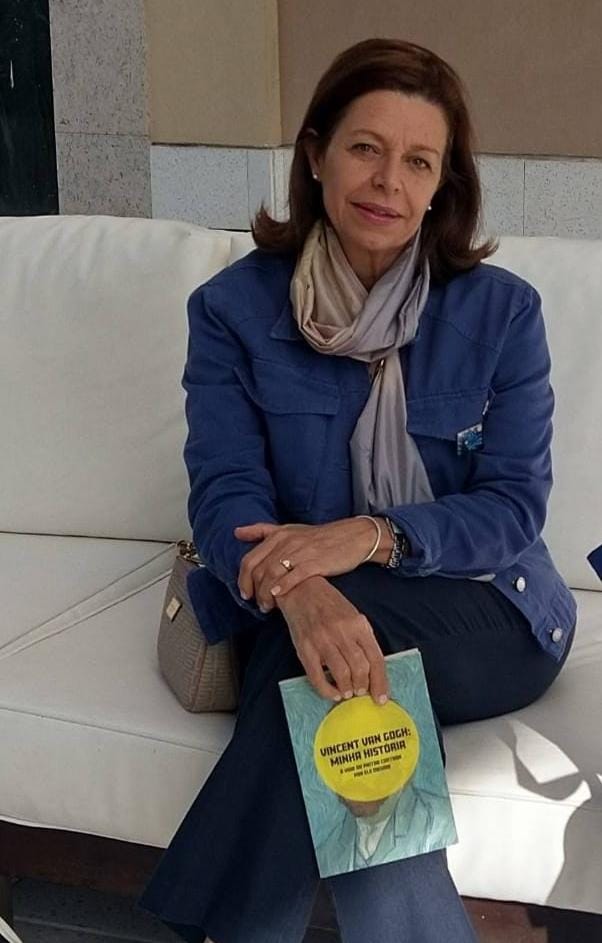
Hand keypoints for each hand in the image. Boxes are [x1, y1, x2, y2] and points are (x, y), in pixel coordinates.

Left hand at [234, 517, 391, 611]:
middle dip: (254, 591)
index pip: (250, 560)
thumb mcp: (289, 529)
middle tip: (258, 605)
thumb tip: (236, 532)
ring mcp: (301, 552)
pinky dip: (283, 588)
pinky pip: (293, 577)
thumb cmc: (319, 537)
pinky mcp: (316, 563)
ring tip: (268, 607)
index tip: (245, 594)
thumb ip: (262, 531)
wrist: (352, 537)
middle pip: (258, 571)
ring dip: (266, 595)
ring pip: (272, 576)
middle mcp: (286, 542)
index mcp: (278, 535)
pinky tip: (279, 598)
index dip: (243, 580)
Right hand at [276, 575, 389, 704]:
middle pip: (360, 668)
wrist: (302, 590)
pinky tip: (332, 693)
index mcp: (358, 624)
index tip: (381, 698)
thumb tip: (371, 669)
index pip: (376, 659)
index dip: (380, 682)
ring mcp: (322, 640)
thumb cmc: (330, 604)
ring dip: (347, 689)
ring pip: (342, 674)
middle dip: (362, 686)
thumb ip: (362, 639)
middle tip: (360, 691)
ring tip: (347, 692)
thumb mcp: (353, 615)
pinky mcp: (305, 648)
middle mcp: (342, 632)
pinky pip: (317, 677)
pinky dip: (327, 690)